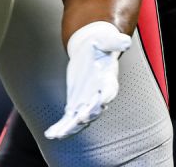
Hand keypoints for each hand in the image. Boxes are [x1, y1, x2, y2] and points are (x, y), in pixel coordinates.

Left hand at [44, 21, 131, 139]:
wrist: (91, 51)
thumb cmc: (101, 46)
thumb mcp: (107, 41)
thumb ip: (115, 42)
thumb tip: (125, 40)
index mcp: (108, 81)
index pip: (108, 91)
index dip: (104, 97)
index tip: (101, 102)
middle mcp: (99, 96)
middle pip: (94, 109)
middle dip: (87, 115)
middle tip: (79, 120)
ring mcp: (87, 103)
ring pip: (79, 119)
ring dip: (70, 127)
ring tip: (58, 134)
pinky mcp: (75, 105)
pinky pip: (68, 119)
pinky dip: (60, 127)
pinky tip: (50, 134)